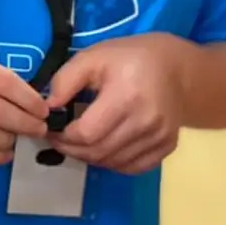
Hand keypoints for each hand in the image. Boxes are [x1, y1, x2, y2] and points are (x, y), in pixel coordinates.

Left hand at [46, 35, 187, 175]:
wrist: (177, 68)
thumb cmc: (130, 58)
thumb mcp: (93, 57)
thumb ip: (65, 80)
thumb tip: (48, 108)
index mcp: (126, 95)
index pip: (87, 133)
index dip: (63, 137)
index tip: (51, 130)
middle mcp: (146, 121)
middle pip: (99, 152)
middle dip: (72, 150)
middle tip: (60, 140)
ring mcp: (159, 137)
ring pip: (114, 163)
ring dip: (90, 158)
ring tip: (79, 144)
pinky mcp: (167, 146)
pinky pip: (134, 167)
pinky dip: (113, 163)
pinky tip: (103, 148)